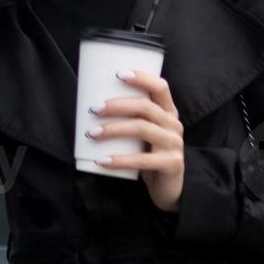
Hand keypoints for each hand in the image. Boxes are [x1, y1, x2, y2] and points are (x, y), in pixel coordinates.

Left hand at [86, 70, 185, 210]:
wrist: (168, 189)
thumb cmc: (149, 156)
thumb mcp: (143, 135)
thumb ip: (129, 120)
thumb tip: (89, 108)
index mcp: (168, 113)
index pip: (160, 87)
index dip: (142, 78)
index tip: (118, 74)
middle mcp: (174, 125)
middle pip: (146, 107)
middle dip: (117, 105)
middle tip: (93, 109)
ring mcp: (175, 145)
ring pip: (142, 129)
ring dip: (114, 129)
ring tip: (91, 133)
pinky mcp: (172, 164)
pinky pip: (143, 160)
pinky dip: (120, 160)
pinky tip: (102, 161)